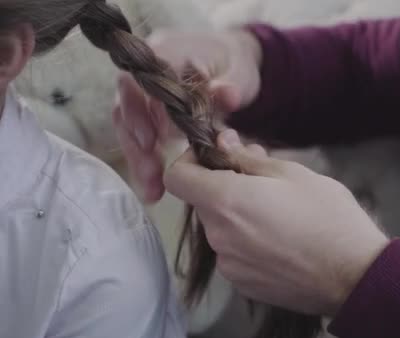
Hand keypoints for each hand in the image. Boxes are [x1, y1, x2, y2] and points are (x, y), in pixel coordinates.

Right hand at [113, 29, 262, 201]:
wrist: (231, 63)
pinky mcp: (146, 112)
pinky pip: (137, 137)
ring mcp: (142, 91)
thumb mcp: (239, 73)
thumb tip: (228, 95)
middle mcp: (146, 70)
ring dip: (138, 159)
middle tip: (152, 175)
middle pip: (127, 105)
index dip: (147, 110)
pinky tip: (154, 189)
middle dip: (137, 144)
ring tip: (153, 191)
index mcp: (167, 50)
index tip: (163, 140)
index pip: (144, 80)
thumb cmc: (234, 65)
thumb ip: (231, 84)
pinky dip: (145, 162)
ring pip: (127, 125)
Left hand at [163, 129, 389, 315]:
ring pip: (221, 228)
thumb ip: (248, 158)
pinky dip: (248, 243)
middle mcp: (218, 236)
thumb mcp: (293, 173)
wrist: (354, 275)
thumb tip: (222, 144)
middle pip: (204, 202)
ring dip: (238, 216)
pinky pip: (235, 254)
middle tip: (265, 181)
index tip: (215, 157)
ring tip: (280, 214)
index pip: (176, 177)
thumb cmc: (327, 215)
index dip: (189, 161)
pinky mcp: (243, 285)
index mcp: (225, 201)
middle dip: (226, 186)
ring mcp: (229, 265)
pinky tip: (282, 242)